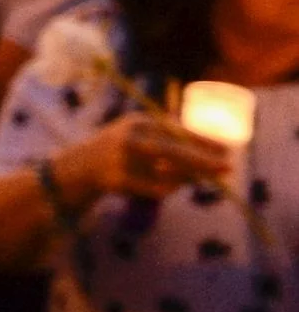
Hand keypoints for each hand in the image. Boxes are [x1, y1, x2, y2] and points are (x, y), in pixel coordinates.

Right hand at [53, 112, 230, 204]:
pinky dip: (169, 189)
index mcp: (139, 122)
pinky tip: (168, 187)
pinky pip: (157, 189)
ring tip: (189, 179)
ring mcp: (124, 160)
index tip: (228, 149)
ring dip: (185, 179)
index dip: (204, 141)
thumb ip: (172, 137)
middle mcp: (130, 138)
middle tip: (228, 167)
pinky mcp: (121, 181)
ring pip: (168, 174)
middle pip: (174, 151)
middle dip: (203, 160)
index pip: (177, 130)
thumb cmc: (123, 146)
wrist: (84, 165)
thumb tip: (213, 150)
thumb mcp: (144, 132)